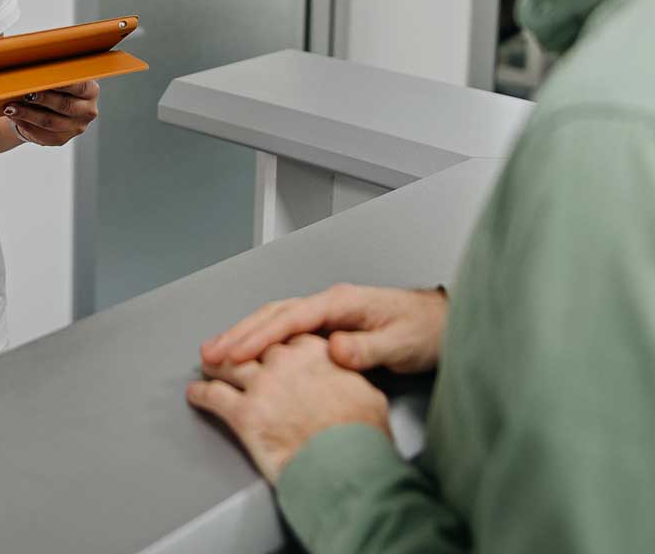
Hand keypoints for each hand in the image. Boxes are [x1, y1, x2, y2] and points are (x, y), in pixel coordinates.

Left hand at [1, 79, 99, 146]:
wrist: (46, 109)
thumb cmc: (52, 88)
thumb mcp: (57, 78)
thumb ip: (51, 74)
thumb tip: (30, 70)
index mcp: (90, 91)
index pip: (78, 86)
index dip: (61, 84)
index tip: (43, 78)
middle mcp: (88, 110)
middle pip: (65, 105)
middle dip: (42, 98)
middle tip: (25, 93)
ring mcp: (76, 127)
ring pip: (51, 122)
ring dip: (28, 114)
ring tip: (12, 107)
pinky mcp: (62, 139)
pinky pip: (43, 134)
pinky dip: (26, 124)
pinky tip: (15, 117)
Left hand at [187, 334, 389, 483]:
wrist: (345, 463)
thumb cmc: (360, 434)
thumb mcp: (367, 393)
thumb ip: (348, 376)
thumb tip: (346, 376)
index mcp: (312, 352)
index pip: (283, 337)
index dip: (271, 342)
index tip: (265, 345)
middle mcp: (282, 362)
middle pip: (252, 348)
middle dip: (239, 349)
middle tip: (228, 351)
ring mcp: (261, 386)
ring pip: (228, 366)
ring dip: (214, 365)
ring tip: (207, 365)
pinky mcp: (244, 414)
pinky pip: (213, 397)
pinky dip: (201, 394)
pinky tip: (195, 394)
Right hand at [200, 283, 447, 373]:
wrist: (444, 326)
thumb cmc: (425, 331)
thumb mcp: (400, 342)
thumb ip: (366, 347)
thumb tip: (333, 349)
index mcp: (342, 302)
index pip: (290, 318)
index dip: (259, 336)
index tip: (234, 352)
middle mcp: (330, 303)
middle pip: (274, 314)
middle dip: (239, 333)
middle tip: (210, 353)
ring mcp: (328, 313)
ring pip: (276, 320)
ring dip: (245, 335)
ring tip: (218, 352)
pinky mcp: (330, 327)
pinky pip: (287, 331)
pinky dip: (262, 340)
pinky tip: (249, 353)